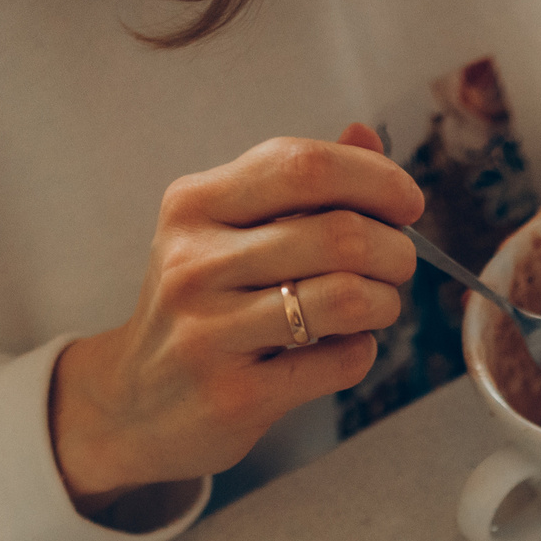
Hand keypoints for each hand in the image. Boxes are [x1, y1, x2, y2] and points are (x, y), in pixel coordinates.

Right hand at [53, 124, 422, 516]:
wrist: (134, 405)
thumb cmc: (200, 309)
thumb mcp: (225, 234)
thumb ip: (295, 186)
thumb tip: (366, 135)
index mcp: (195, 205)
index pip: (302, 165)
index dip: (375, 178)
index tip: (406, 203)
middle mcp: (195, 262)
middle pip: (339, 233)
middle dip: (395, 250)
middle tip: (397, 266)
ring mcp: (210, 331)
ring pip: (348, 298)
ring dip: (385, 302)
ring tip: (376, 307)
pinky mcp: (235, 394)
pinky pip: (339, 362)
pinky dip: (362, 352)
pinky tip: (343, 348)